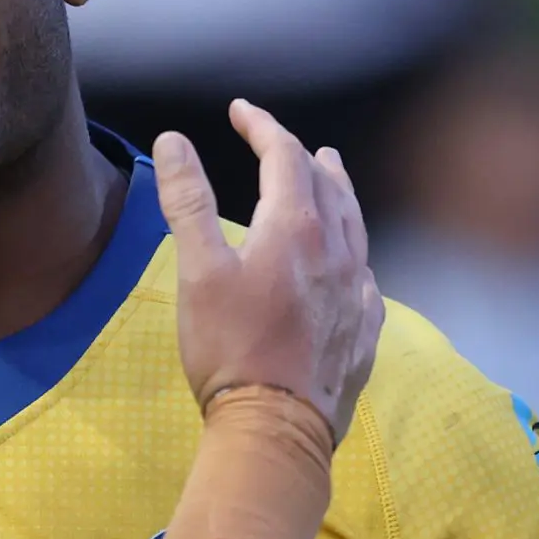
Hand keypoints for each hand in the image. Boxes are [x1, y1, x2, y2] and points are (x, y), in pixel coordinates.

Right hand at [156, 99, 382, 443]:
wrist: (276, 428)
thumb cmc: (230, 348)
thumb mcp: (198, 270)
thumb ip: (188, 202)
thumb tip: (173, 141)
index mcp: (296, 228)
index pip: (284, 156)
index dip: (262, 126)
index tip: (240, 110)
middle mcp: (338, 251)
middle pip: (326, 184)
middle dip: (300, 153)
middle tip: (277, 139)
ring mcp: (357, 290)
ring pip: (356, 222)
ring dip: (338, 190)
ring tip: (330, 172)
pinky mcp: (364, 327)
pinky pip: (365, 271)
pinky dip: (352, 247)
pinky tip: (349, 258)